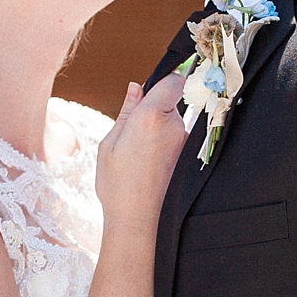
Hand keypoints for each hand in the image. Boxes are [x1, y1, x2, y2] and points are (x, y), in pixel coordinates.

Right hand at [96, 74, 186, 230]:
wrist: (135, 217)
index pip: (173, 80)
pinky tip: (146, 159)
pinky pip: (173, 134)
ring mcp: (182, 140)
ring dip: (156, 124)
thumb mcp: (111, 141)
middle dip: (153, 105)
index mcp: (152, 116)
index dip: (162, 80)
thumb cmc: (117, 182)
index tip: (148, 89)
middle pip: (171, 98)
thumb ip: (127, 110)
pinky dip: (160, 140)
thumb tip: (136, 87)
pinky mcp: (185, 153)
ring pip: (171, 117)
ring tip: (137, 149)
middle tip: (131, 128)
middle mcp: (174, 125)